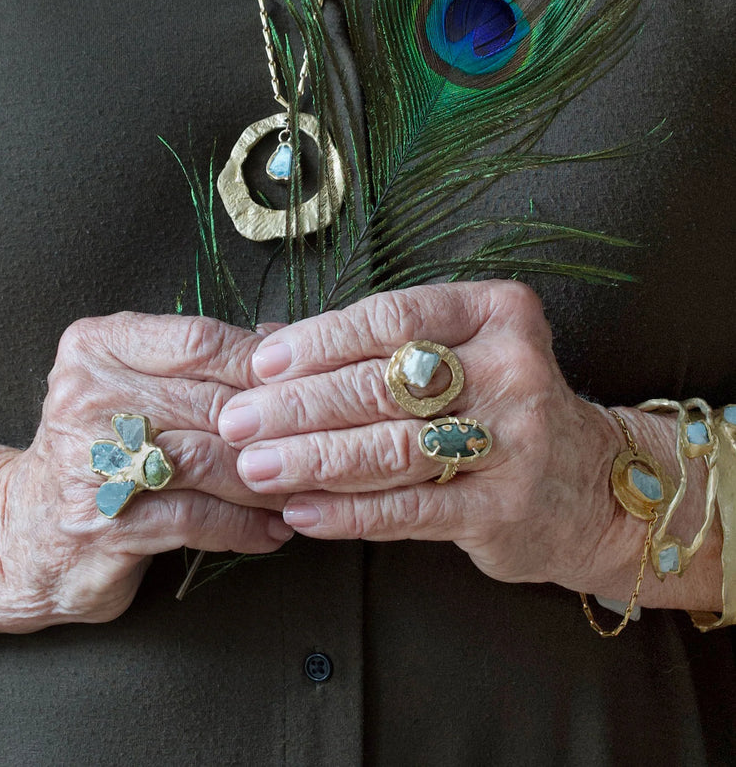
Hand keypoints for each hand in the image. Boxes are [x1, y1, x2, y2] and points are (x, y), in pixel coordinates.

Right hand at [0, 313, 291, 634]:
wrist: (22, 531)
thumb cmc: (97, 448)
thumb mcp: (133, 384)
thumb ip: (199, 361)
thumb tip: (284, 339)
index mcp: (96, 347)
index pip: (199, 341)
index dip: (262, 364)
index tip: (304, 385)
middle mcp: (88, 396)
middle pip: (213, 402)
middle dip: (276, 429)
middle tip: (321, 445)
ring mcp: (93, 462)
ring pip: (211, 460)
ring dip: (268, 481)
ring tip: (302, 490)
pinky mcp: (104, 523)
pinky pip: (197, 517)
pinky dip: (244, 527)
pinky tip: (272, 532)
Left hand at [218, 281, 720, 608]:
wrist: (588, 485)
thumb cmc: (496, 406)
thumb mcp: (453, 355)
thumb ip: (368, 346)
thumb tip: (266, 340)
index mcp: (495, 311)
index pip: (392, 317)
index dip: (319, 341)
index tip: (262, 364)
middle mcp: (511, 367)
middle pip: (382, 385)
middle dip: (297, 406)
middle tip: (236, 422)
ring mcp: (517, 438)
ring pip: (391, 447)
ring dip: (312, 459)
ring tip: (254, 467)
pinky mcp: (507, 505)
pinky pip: (411, 509)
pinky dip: (349, 512)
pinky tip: (301, 514)